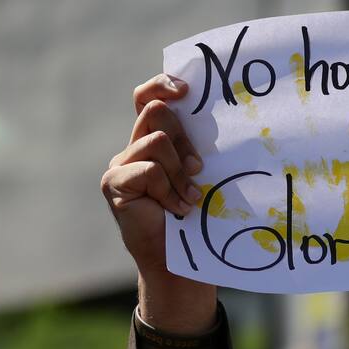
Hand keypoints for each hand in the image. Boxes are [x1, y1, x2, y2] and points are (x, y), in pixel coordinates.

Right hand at [100, 73, 216, 334]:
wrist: (181, 263)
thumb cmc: (200, 220)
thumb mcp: (205, 178)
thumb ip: (202, 151)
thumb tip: (234, 123)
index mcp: (156, 140)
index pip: (150, 97)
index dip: (163, 86)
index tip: (186, 89)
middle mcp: (135, 147)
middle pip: (156, 112)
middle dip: (183, 138)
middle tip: (198, 169)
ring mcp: (121, 164)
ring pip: (155, 141)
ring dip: (179, 171)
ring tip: (189, 198)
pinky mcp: (114, 183)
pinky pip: (147, 169)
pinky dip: (167, 190)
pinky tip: (176, 209)